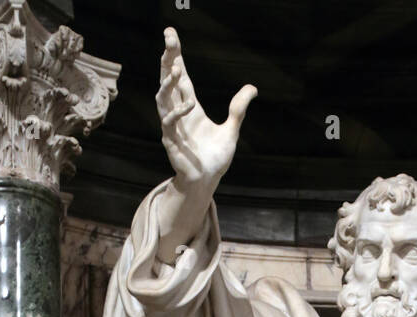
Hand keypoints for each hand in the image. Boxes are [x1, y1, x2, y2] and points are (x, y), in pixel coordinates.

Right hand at [157, 28, 255, 196]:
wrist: (208, 181)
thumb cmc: (216, 157)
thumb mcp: (231, 129)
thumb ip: (238, 108)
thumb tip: (253, 88)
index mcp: (190, 107)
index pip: (181, 77)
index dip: (176, 57)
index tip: (171, 36)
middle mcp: (178, 114)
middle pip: (169, 80)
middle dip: (168, 59)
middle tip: (168, 39)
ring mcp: (173, 127)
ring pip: (162, 98)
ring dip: (168, 83)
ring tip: (176, 68)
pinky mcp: (171, 141)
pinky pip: (169, 123)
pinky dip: (177, 112)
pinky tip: (189, 105)